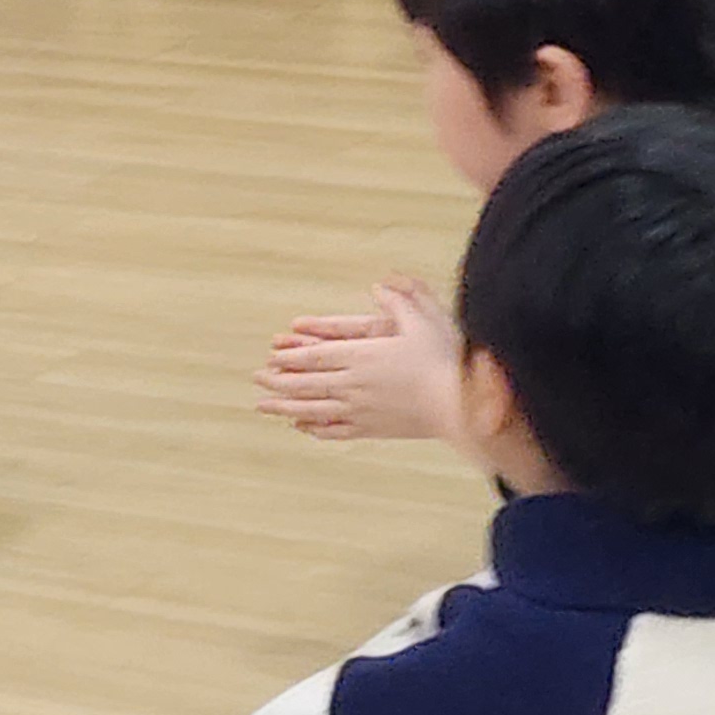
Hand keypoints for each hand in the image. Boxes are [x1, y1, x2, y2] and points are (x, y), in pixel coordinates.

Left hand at [256, 281, 462, 443]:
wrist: (458, 406)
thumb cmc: (443, 361)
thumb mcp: (423, 322)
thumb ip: (400, 301)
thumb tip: (382, 285)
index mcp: (361, 356)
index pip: (314, 357)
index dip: (288, 359)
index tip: (269, 360)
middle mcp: (353, 384)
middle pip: (304, 383)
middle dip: (277, 382)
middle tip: (256, 380)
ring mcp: (359, 409)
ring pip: (311, 409)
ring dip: (284, 407)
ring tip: (263, 407)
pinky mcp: (371, 428)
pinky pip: (334, 430)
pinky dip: (314, 428)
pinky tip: (302, 427)